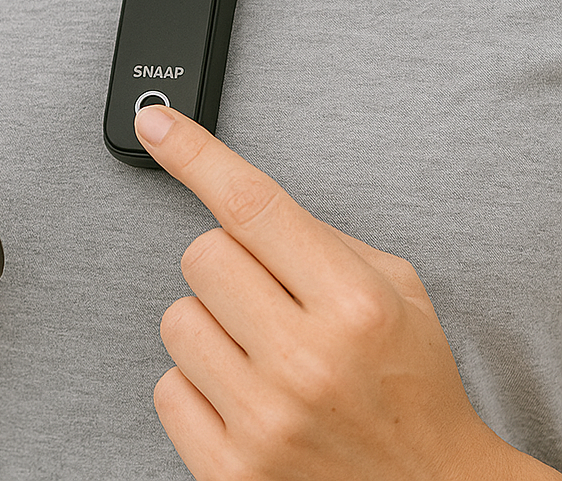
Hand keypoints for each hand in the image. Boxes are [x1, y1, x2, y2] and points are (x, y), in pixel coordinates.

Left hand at [134, 104, 534, 480]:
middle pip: (202, 255)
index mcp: (353, 304)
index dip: (193, 154)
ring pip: (177, 319)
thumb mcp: (397, 292)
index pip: (251, 204)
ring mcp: (265, 421)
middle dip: (230, 266)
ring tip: (262, 355)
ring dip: (212, 328)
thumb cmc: (412, 390)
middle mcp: (305, 361)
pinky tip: (244, 398)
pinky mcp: (232, 473)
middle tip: (270, 299)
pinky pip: (168, 389)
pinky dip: (198, 387)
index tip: (154, 122)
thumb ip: (321, 239)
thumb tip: (234, 196)